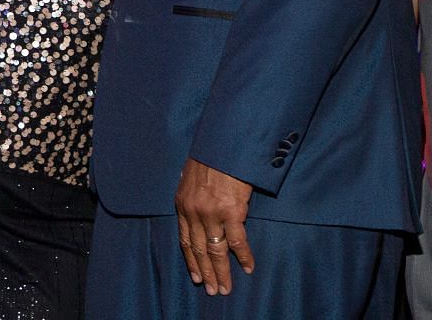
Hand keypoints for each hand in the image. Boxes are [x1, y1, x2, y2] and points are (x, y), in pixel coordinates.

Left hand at [174, 158, 255, 295]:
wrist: (224, 141)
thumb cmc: (211, 153)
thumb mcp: (192, 174)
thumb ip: (193, 193)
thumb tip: (197, 204)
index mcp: (182, 203)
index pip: (184, 240)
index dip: (191, 260)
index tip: (195, 276)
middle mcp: (194, 212)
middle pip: (199, 250)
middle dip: (205, 272)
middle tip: (212, 290)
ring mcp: (212, 213)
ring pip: (216, 250)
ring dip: (222, 271)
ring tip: (226, 288)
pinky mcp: (232, 211)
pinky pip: (237, 241)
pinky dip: (244, 257)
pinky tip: (249, 268)